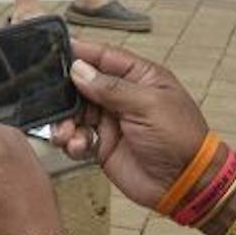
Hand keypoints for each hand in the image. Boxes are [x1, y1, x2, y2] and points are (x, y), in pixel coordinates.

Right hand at [47, 39, 209, 210]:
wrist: (184, 184)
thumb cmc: (179, 139)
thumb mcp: (148, 105)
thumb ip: (111, 87)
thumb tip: (79, 70)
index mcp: (140, 78)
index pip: (104, 57)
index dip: (81, 52)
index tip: (56, 50)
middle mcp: (122, 97)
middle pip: (82, 84)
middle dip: (64, 92)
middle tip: (51, 99)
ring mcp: (111, 122)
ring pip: (74, 112)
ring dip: (64, 121)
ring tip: (66, 132)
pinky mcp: (101, 146)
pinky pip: (76, 138)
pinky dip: (71, 141)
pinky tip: (78, 146)